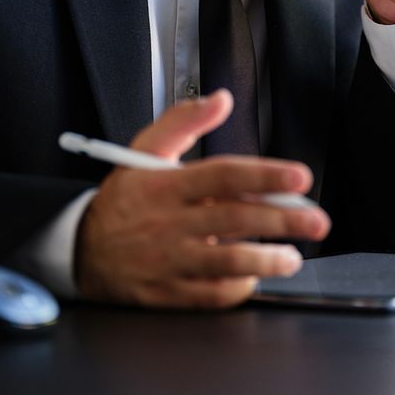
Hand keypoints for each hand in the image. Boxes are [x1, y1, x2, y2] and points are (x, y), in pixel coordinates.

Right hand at [74, 90, 330, 308]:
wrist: (78, 248)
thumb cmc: (123, 198)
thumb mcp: (144, 150)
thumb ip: (184, 121)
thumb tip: (222, 99)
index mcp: (166, 184)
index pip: (223, 175)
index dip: (265, 176)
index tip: (300, 176)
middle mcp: (169, 222)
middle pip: (234, 219)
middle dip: (282, 220)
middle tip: (316, 220)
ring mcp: (167, 260)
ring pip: (226, 262)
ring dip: (266, 260)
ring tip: (292, 256)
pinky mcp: (164, 292)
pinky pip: (208, 295)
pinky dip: (236, 288)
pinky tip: (254, 279)